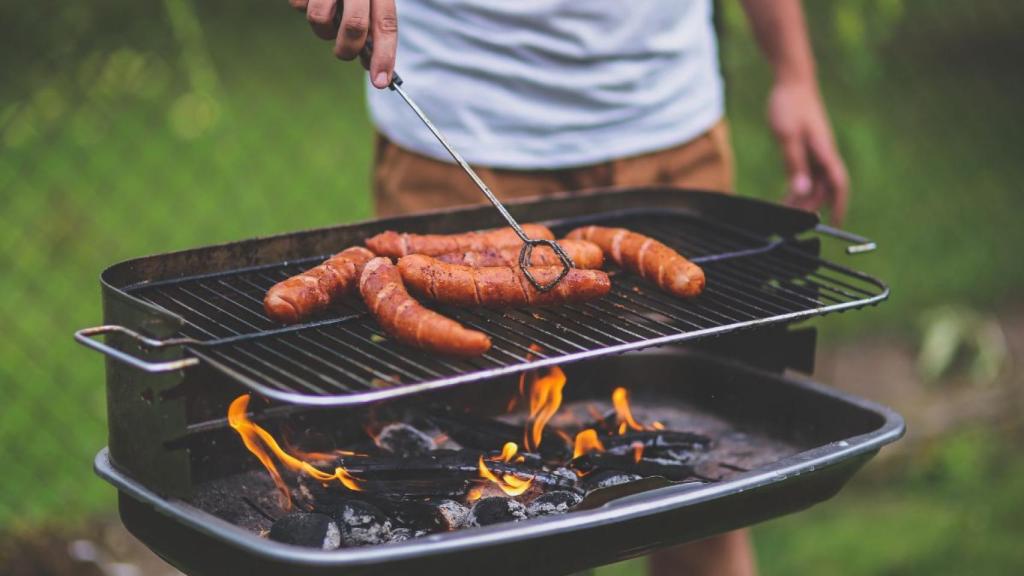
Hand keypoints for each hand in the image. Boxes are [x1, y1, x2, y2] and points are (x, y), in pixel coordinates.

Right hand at [289, 0, 397, 88]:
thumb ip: (371, 25)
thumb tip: (371, 66)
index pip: (387, 24)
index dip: (385, 55)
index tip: (381, 83)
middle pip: (354, 27)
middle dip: (348, 50)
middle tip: (345, 52)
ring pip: (320, 21)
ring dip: (323, 29)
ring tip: (327, 11)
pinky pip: (299, 6)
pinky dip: (304, 5)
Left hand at [768, 80, 848, 224]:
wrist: (792, 81)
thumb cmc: (790, 105)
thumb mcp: (787, 136)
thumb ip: (794, 164)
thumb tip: (802, 190)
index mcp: (824, 152)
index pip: (838, 185)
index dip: (839, 206)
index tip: (836, 224)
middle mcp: (824, 154)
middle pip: (823, 188)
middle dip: (810, 207)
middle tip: (791, 221)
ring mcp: (817, 151)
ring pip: (815, 182)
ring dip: (803, 198)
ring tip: (784, 211)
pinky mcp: (809, 147)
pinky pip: (807, 173)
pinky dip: (799, 185)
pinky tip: (787, 194)